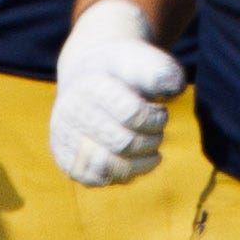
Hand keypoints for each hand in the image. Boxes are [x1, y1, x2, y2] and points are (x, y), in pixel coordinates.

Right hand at [51, 0, 184, 186]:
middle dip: (150, 139)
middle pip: (124, 143)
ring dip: (140, 161)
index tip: (160, 111)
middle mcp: (71, 113)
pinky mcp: (68, 161)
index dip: (156, 118)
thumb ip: (159, 70)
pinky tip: (134, 158)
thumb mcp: (141, 59)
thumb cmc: (122, 69)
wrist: (87, 74)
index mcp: (90, 85)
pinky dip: (125, 173)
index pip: (132, 115)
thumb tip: (173, 88)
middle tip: (157, 131)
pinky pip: (100, 180)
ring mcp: (66, 139)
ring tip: (149, 146)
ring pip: (110, 167)